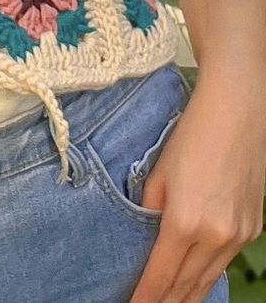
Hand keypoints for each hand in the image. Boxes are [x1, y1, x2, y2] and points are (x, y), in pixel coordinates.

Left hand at [129, 73, 265, 302]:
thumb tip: (146, 236)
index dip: (146, 297)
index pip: (161, 275)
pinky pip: (226, 260)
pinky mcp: (253, 227)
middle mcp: (216, 237)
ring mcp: (239, 234)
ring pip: (210, 277)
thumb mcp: (158, 174)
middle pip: (188, 284)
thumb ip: (150, 210)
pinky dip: (209, 274)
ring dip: (189, 295)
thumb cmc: (190, 138)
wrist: (235, 115)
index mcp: (185, 223)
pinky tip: (197, 280)